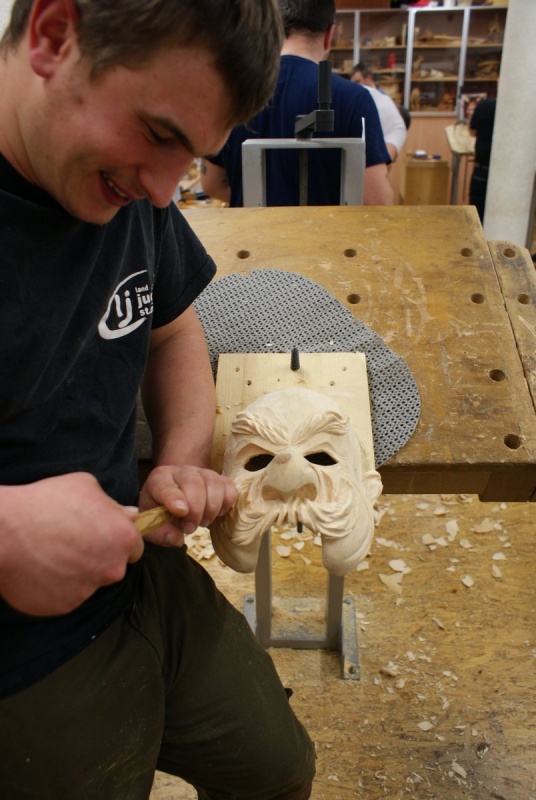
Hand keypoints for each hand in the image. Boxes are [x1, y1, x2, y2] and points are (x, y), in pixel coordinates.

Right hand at [0, 473, 143, 615]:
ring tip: (53, 553)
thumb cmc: (45, 503)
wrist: (3, 533)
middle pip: (115, 567)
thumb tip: (130, 515)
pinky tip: (42, 567)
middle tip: (73, 542)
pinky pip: (68, 596)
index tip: (101, 535)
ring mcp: (88, 590)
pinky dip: (58, 586)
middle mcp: (112, 569)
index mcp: (123, 539)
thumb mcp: (86, 486)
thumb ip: (114, 505)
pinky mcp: (64, 606)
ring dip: (79, 572)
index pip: (135, 547)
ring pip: (91, 582)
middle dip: (100, 557)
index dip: (118, 539)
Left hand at [139, 464, 235, 545]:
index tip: (181, 512)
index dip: (174, 498)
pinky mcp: (219, 478)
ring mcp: (202, 472)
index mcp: (159, 479)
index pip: (166, 485)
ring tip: (204, 523)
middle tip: (190, 528)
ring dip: (211, 507)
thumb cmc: (162, 511)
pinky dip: (226, 502)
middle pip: (193, 482)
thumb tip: (177, 540)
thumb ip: (161, 533)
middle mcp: (181, 471)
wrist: (176, 498)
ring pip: (213, 482)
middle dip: (195, 508)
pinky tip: (218, 514)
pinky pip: (228, 486)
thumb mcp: (155, 524)